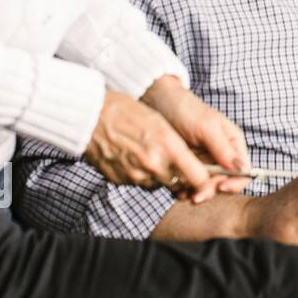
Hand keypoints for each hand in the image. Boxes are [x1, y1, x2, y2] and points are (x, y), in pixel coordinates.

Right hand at [85, 91, 218, 199]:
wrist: (91, 115)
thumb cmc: (128, 112)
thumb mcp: (161, 123)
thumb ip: (178, 147)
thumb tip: (192, 165)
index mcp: (168, 146)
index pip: (198, 178)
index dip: (204, 180)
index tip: (205, 177)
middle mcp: (153, 164)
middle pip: (178, 183)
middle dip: (179, 175)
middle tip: (171, 159)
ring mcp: (135, 175)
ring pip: (157, 184)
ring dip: (158, 175)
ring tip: (148, 153)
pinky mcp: (119, 180)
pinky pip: (138, 183)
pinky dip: (140, 175)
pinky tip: (133, 157)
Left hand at [142, 76, 249, 195]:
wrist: (157, 103)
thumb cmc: (186, 109)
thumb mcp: (206, 127)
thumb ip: (223, 148)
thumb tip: (243, 169)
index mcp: (232, 144)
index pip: (243, 171)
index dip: (235, 182)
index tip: (221, 187)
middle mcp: (221, 156)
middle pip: (224, 182)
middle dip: (212, 190)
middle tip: (197, 196)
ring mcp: (203, 163)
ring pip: (206, 186)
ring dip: (197, 193)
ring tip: (184, 194)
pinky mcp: (187, 167)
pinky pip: (189, 184)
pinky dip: (184, 190)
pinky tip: (177, 191)